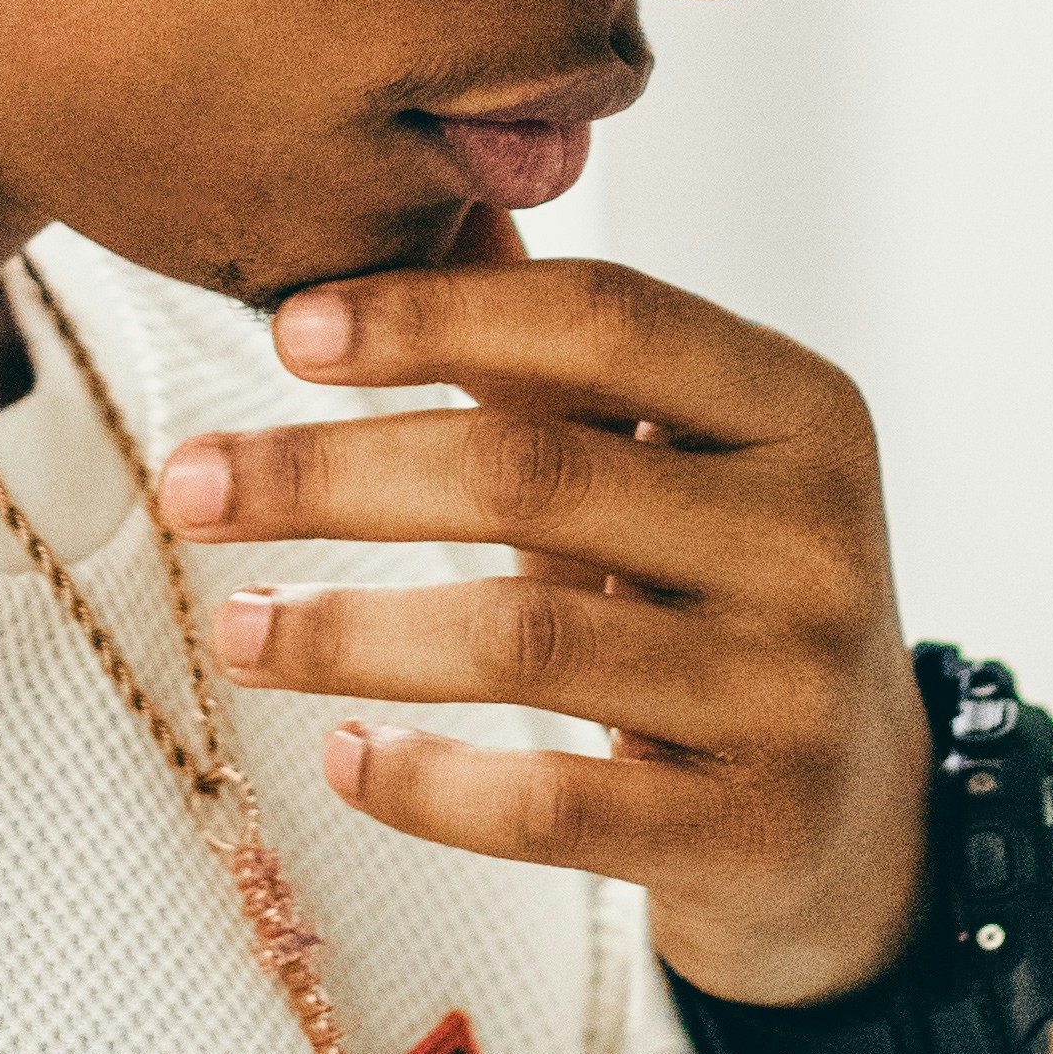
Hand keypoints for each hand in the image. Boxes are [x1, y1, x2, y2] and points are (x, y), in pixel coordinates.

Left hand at [159, 219, 928, 1009]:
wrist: (861, 824)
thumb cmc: (719, 602)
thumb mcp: (671, 462)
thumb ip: (551, 352)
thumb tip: (392, 220)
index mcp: (799, 408)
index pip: (603, 320)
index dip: (435, 313)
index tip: (285, 332)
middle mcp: (814, 536)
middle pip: (533, 473)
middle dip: (333, 476)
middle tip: (190, 485)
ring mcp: (794, 690)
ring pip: (526, 643)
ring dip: (348, 632)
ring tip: (237, 628)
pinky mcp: (758, 833)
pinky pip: (554, 806)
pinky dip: (427, 782)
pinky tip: (343, 756)